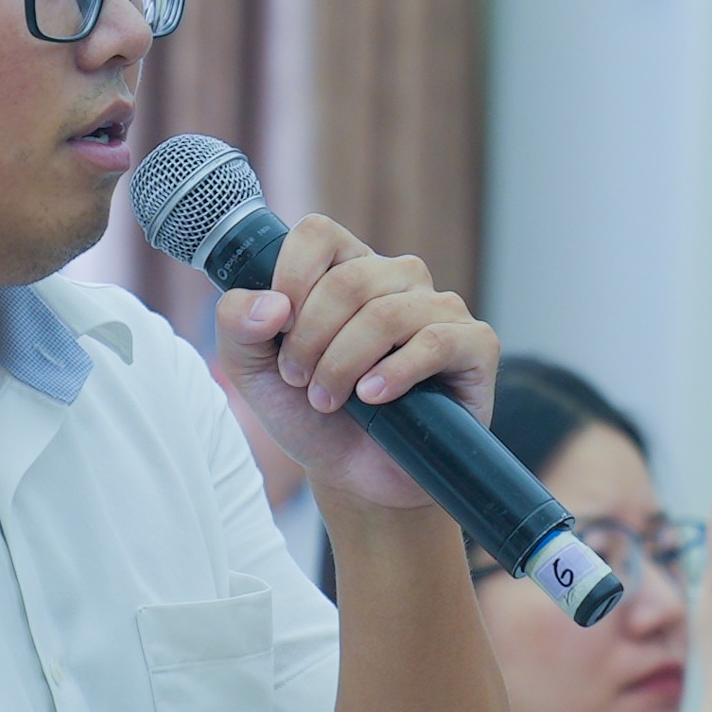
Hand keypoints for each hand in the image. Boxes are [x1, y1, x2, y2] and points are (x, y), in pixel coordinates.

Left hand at [212, 214, 496, 519]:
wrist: (358, 477)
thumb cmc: (312, 416)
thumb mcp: (254, 374)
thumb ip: (237, 327)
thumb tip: (272, 305)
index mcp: (345, 268)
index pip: (318, 233)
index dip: (291, 276)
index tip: (279, 329)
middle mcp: (395, 278)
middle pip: (348, 281)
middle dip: (311, 340)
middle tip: (300, 382)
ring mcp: (438, 308)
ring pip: (387, 313)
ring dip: (344, 364)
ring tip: (329, 400)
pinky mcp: (474, 344)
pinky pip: (436, 341)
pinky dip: (396, 373)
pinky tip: (374, 399)